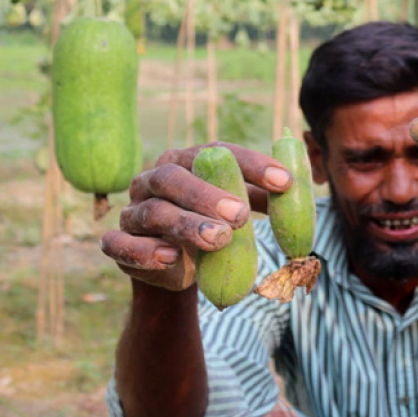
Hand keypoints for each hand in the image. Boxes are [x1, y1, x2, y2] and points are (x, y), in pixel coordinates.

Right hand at [100, 142, 291, 290]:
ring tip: (218, 240)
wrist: (171, 264)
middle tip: (240, 216)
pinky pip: (122, 244)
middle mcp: (154, 180)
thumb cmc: (210, 225)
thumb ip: (262, 198)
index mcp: (187, 161)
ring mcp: (133, 211)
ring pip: (154, 212)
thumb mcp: (237, 210)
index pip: (218, 152)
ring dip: (188, 226)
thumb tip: (299, 192)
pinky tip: (172, 258)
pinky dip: (146, 252)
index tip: (285, 182)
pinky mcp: (118, 244)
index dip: (252, 165)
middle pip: (174, 178)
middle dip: (208, 195)